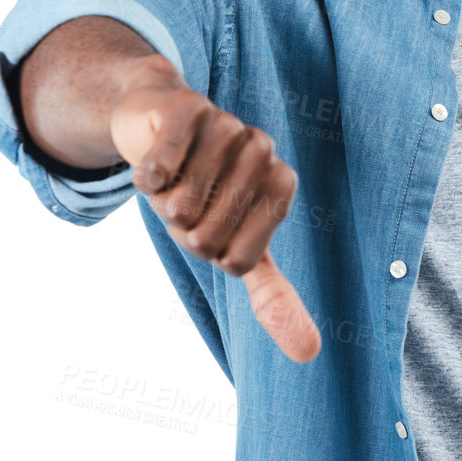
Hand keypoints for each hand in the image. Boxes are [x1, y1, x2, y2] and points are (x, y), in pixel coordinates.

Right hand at [109, 55, 320, 362]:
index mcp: (280, 187)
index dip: (211, 254)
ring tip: (171, 182)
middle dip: (184, 230)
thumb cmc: (202, 194)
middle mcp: (262, 150)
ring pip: (184, 200)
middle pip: (208, 234)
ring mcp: (227, 124)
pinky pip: (162, 165)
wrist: (158, 121)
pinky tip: (152, 168)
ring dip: (164, 204)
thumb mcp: (237, 248)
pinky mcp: (188, 106)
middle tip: (184, 204)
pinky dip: (149, 178)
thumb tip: (312, 354)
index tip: (210, 229)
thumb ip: (274, 298)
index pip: (239, 260)